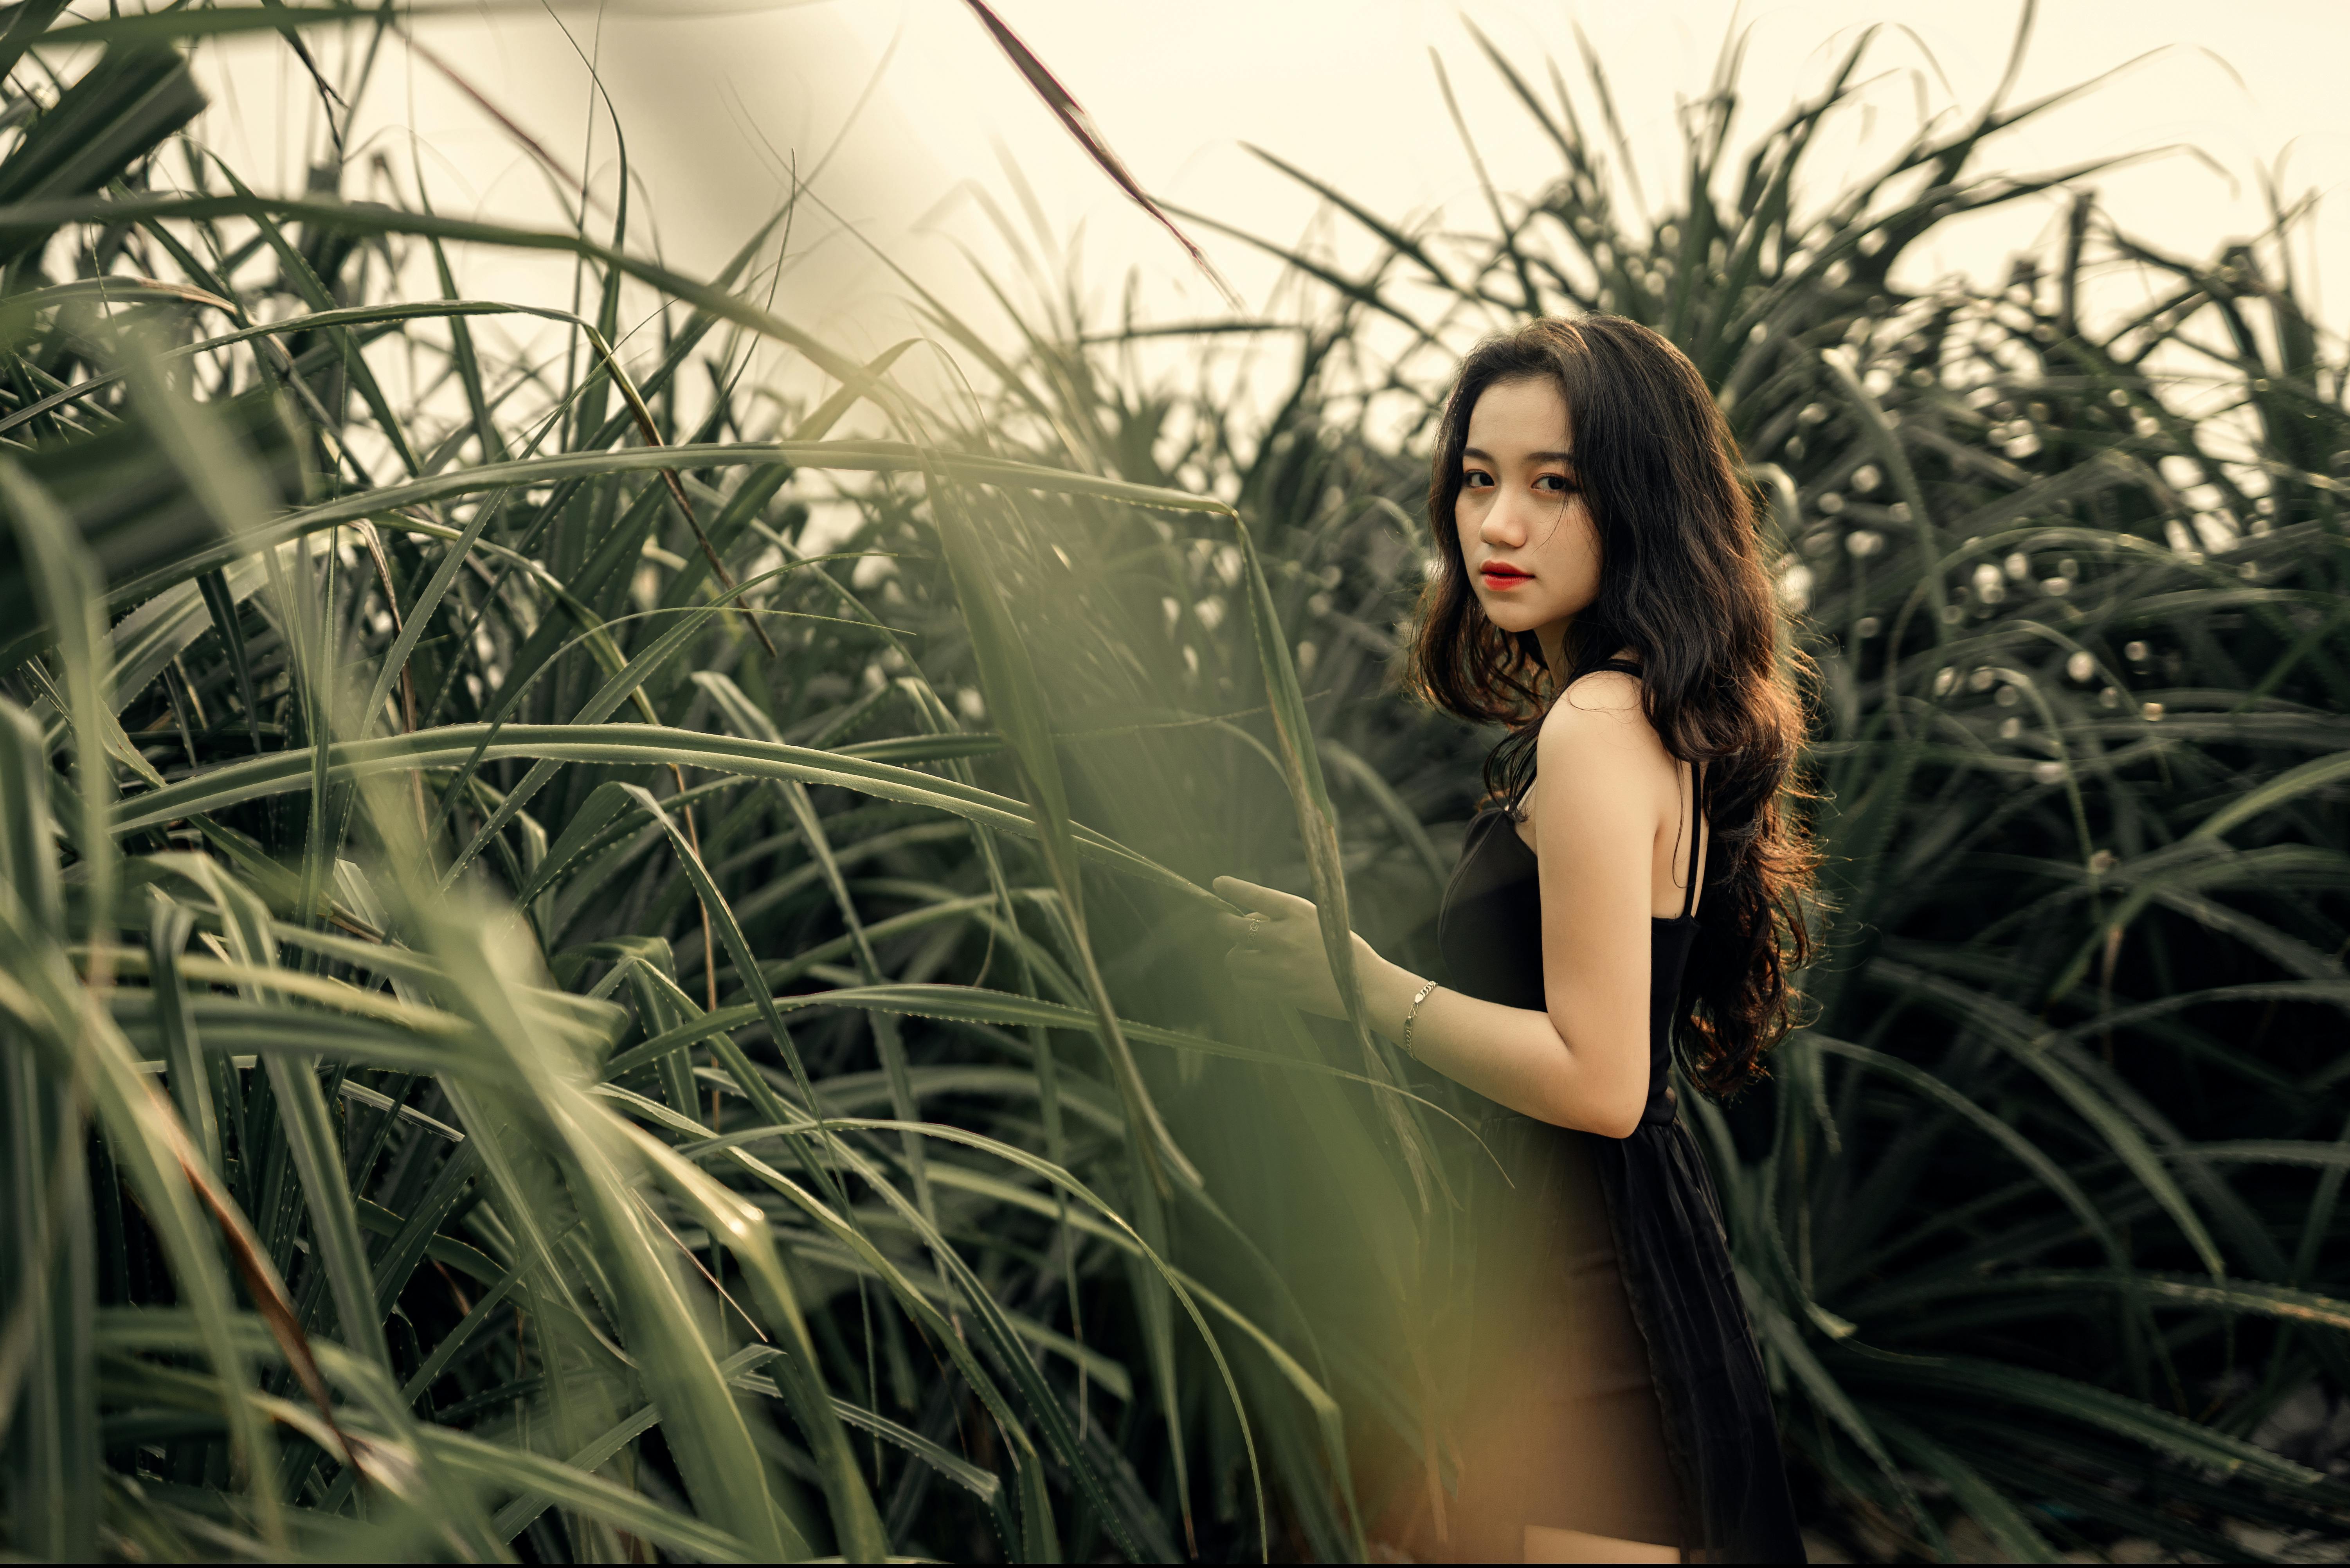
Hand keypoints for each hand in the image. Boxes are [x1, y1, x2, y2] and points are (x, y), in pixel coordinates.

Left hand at [1213, 875, 1356, 1017]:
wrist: (1366, 986)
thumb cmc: (1341, 948)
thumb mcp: (1316, 920)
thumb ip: (1282, 916)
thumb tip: (1245, 920)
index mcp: (1299, 912)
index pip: (1256, 895)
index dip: (1233, 888)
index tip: (1218, 884)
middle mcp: (1287, 937)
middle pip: (1234, 929)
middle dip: (1222, 924)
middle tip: (1222, 923)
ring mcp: (1282, 967)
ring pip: (1234, 960)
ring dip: (1235, 957)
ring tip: (1246, 956)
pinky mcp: (1281, 992)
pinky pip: (1245, 985)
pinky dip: (1244, 980)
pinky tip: (1254, 976)